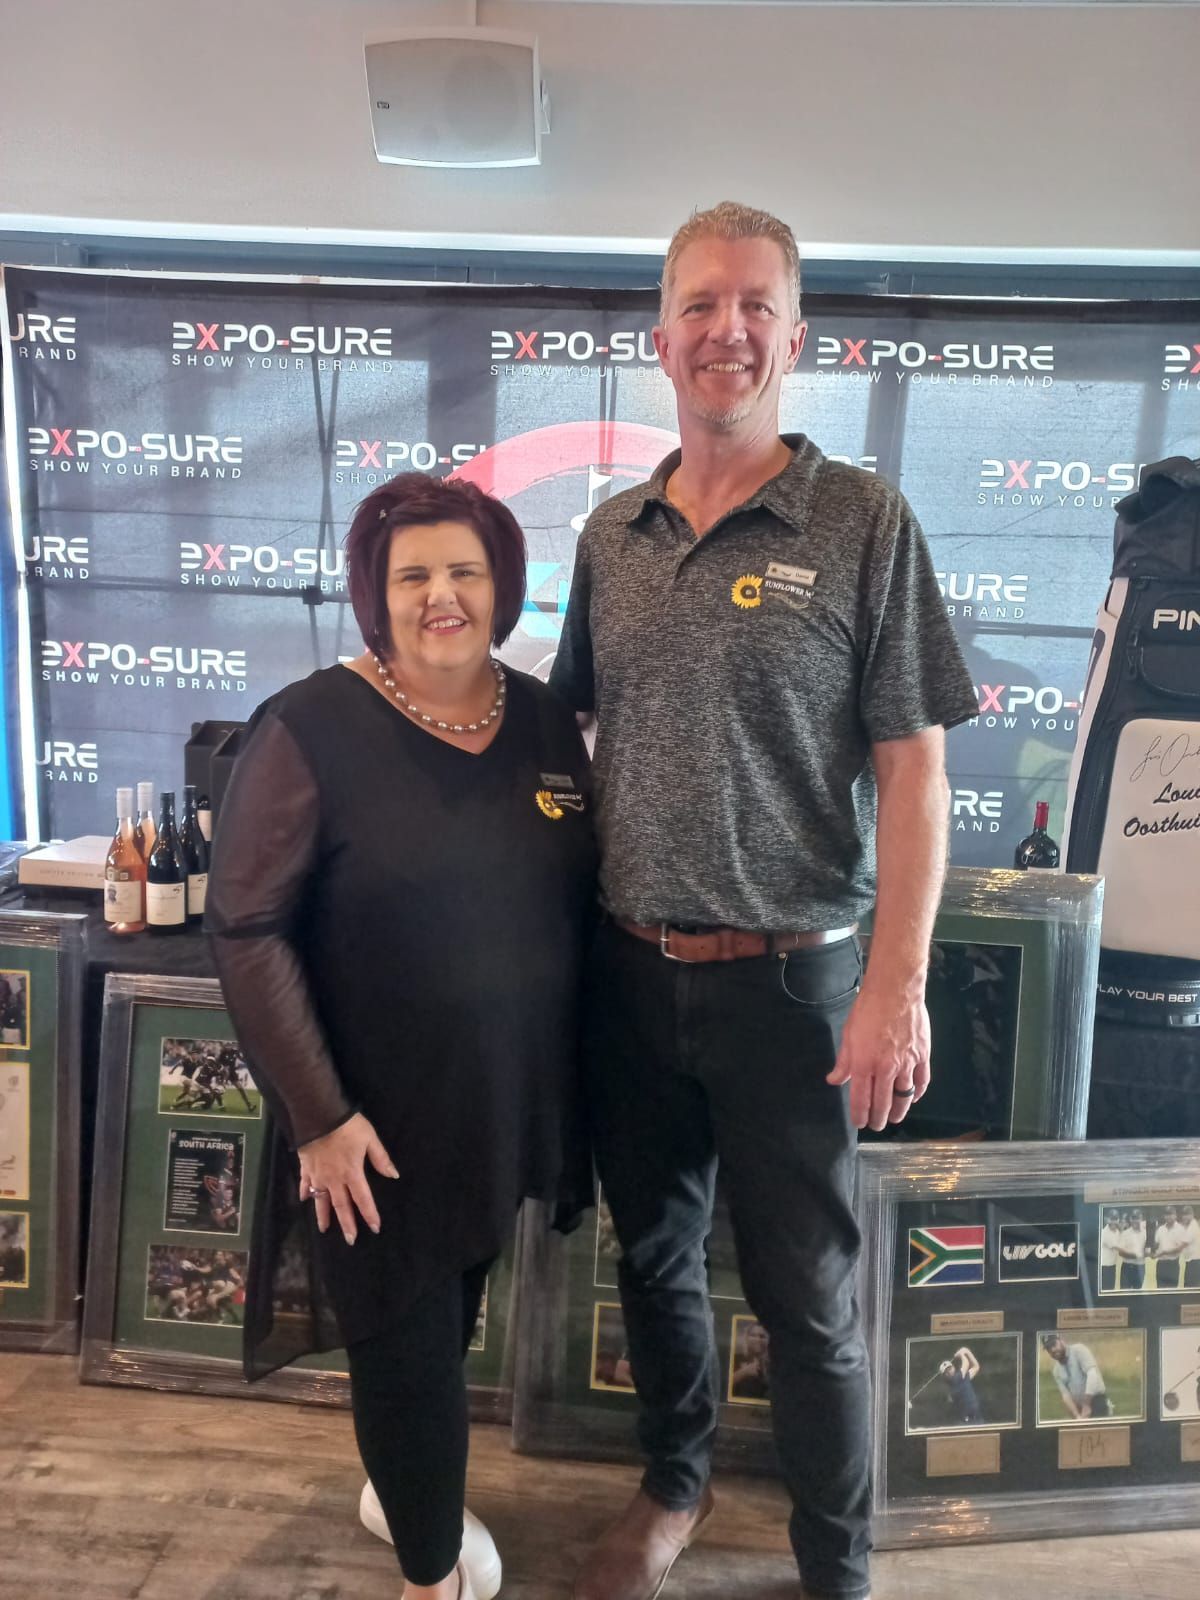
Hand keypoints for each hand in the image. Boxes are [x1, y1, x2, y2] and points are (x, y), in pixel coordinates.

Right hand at [298, 1112, 397, 1244]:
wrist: (318, 1114)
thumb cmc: (348, 1126)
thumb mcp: (370, 1138)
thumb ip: (381, 1158)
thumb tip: (393, 1175)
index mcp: (352, 1173)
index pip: (363, 1199)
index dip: (369, 1214)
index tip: (374, 1228)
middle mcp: (334, 1179)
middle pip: (341, 1206)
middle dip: (347, 1224)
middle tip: (350, 1240)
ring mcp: (318, 1175)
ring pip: (321, 1200)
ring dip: (323, 1215)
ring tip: (324, 1229)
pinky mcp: (306, 1167)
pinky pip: (305, 1183)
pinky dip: (305, 1192)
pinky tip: (305, 1199)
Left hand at [826, 985, 930, 1130]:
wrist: (895, 991)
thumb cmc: (867, 1010)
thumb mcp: (848, 1035)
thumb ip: (843, 1062)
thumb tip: (834, 1080)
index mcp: (864, 1064)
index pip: (861, 1099)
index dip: (860, 1115)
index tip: (859, 1123)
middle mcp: (886, 1068)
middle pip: (883, 1103)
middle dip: (879, 1118)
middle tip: (877, 1125)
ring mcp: (907, 1064)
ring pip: (904, 1096)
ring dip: (899, 1110)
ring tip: (894, 1117)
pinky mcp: (922, 1056)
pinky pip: (922, 1081)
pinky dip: (917, 1093)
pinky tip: (913, 1097)